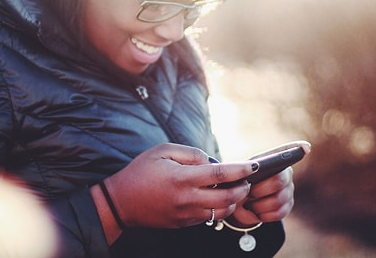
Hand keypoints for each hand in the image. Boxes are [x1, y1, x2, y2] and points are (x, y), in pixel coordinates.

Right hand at [102, 143, 259, 228]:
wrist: (121, 202)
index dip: (241, 169)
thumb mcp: (162, 151)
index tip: (254, 166)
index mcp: (182, 178)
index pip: (220, 173)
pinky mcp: (184, 223)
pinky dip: (217, 207)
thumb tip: (212, 162)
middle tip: (245, 179)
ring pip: (222, 211)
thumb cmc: (141, 171)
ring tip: (232, 189)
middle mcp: (186, 198)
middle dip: (243, 188)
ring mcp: (186, 214)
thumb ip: (190, 153)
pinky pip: (208, 217)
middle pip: (228, 197)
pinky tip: (214, 197)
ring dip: (232, 200)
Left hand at [229, 166, 294, 226]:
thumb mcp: (236, 175)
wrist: (239, 199)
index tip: (250, 184)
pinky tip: (256, 212)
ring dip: (259, 205)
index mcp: (274, 160)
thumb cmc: (238, 183)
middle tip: (247, 194)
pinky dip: (264, 215)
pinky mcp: (287, 207)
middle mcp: (285, 174)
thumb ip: (242, 173)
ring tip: (249, 204)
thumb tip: (247, 176)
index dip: (264, 174)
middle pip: (277, 182)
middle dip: (258, 191)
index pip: (276, 164)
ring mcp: (288, 191)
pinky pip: (278, 213)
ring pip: (277, 201)